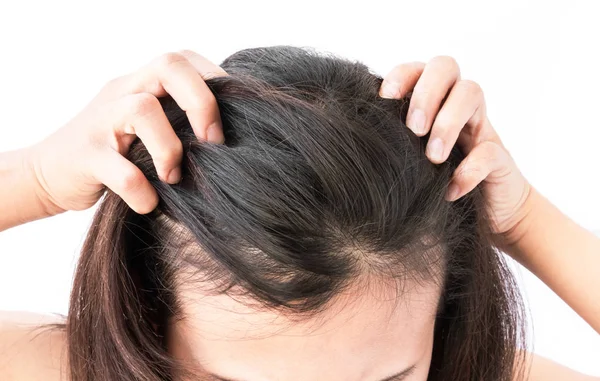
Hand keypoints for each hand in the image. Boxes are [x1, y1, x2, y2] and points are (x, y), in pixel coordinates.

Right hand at [27, 50, 226, 214]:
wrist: (48, 174)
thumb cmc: (115, 153)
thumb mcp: (147, 129)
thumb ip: (179, 123)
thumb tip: (233, 141)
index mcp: (141, 84)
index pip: (184, 59)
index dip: (216, 81)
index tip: (234, 117)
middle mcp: (122, 92)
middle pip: (168, 67)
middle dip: (202, 103)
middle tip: (213, 142)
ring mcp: (101, 121)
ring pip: (141, 109)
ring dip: (169, 149)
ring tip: (173, 177)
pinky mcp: (85, 157)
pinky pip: (119, 170)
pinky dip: (140, 190)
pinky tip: (149, 203)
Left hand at [379, 56, 532, 247]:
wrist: (483, 213)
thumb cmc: (432, 184)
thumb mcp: (406, 161)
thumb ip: (388, 143)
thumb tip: (349, 135)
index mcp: (430, 101)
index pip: (417, 68)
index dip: (401, 75)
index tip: (384, 99)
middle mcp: (455, 105)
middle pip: (446, 66)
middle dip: (426, 93)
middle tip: (413, 129)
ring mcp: (481, 127)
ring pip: (472, 93)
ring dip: (448, 122)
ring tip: (433, 157)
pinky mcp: (500, 157)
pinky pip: (490, 151)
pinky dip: (470, 170)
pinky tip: (450, 191)